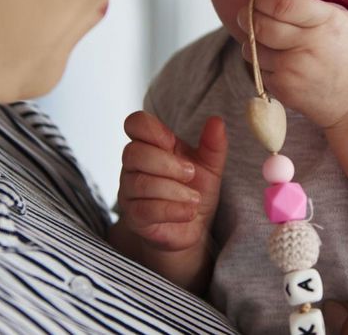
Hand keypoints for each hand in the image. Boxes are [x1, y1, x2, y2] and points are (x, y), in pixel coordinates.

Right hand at [117, 111, 226, 251]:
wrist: (192, 227)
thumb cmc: (194, 189)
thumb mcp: (210, 165)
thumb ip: (213, 144)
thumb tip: (217, 121)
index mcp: (150, 145)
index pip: (135, 123)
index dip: (152, 129)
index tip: (172, 142)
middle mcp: (133, 167)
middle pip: (133, 153)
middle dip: (167, 163)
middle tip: (190, 174)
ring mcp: (130, 192)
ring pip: (140, 183)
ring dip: (174, 190)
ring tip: (194, 198)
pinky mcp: (134, 218)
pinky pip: (146, 210)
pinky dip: (172, 210)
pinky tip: (189, 212)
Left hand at [238, 0, 347, 126]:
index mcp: (326, 23)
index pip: (281, 4)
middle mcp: (305, 45)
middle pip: (258, 23)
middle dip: (249, 13)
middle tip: (254, 10)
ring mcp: (291, 69)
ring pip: (252, 47)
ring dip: (252, 38)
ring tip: (264, 35)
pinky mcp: (283, 88)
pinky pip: (257, 69)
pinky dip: (260, 61)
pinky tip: (275, 57)